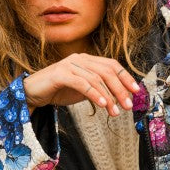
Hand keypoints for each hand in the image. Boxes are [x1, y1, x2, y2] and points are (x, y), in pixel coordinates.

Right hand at [22, 52, 140, 117]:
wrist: (33, 92)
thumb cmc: (59, 90)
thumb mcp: (84, 89)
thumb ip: (99, 89)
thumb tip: (120, 98)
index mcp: (87, 60)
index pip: (112, 65)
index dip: (126, 77)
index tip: (136, 91)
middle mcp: (80, 58)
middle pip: (107, 71)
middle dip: (120, 89)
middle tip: (128, 105)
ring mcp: (70, 64)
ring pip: (96, 79)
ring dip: (109, 96)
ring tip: (115, 111)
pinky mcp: (60, 74)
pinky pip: (82, 83)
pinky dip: (95, 94)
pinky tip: (103, 105)